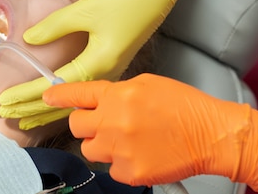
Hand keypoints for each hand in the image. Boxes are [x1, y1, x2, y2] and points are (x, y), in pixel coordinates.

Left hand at [0, 0, 194, 129]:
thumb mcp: (86, 9)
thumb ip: (55, 25)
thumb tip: (29, 40)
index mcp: (99, 62)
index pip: (55, 86)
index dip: (27, 94)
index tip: (5, 99)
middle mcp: (107, 74)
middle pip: (65, 101)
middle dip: (33, 109)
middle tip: (6, 114)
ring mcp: (112, 71)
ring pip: (75, 99)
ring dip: (48, 108)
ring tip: (25, 116)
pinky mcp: (114, 64)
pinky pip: (85, 90)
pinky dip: (65, 98)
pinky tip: (55, 101)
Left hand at [44, 74, 257, 193]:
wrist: (210, 134)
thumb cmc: (184, 105)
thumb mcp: (148, 84)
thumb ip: (118, 91)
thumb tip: (98, 99)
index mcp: (119, 95)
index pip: (78, 94)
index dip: (59, 96)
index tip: (47, 97)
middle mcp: (114, 122)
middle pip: (77, 126)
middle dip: (86, 123)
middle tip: (103, 122)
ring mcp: (120, 150)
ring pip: (90, 149)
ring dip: (101, 143)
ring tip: (126, 139)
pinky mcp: (129, 173)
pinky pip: (110, 168)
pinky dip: (120, 162)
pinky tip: (140, 154)